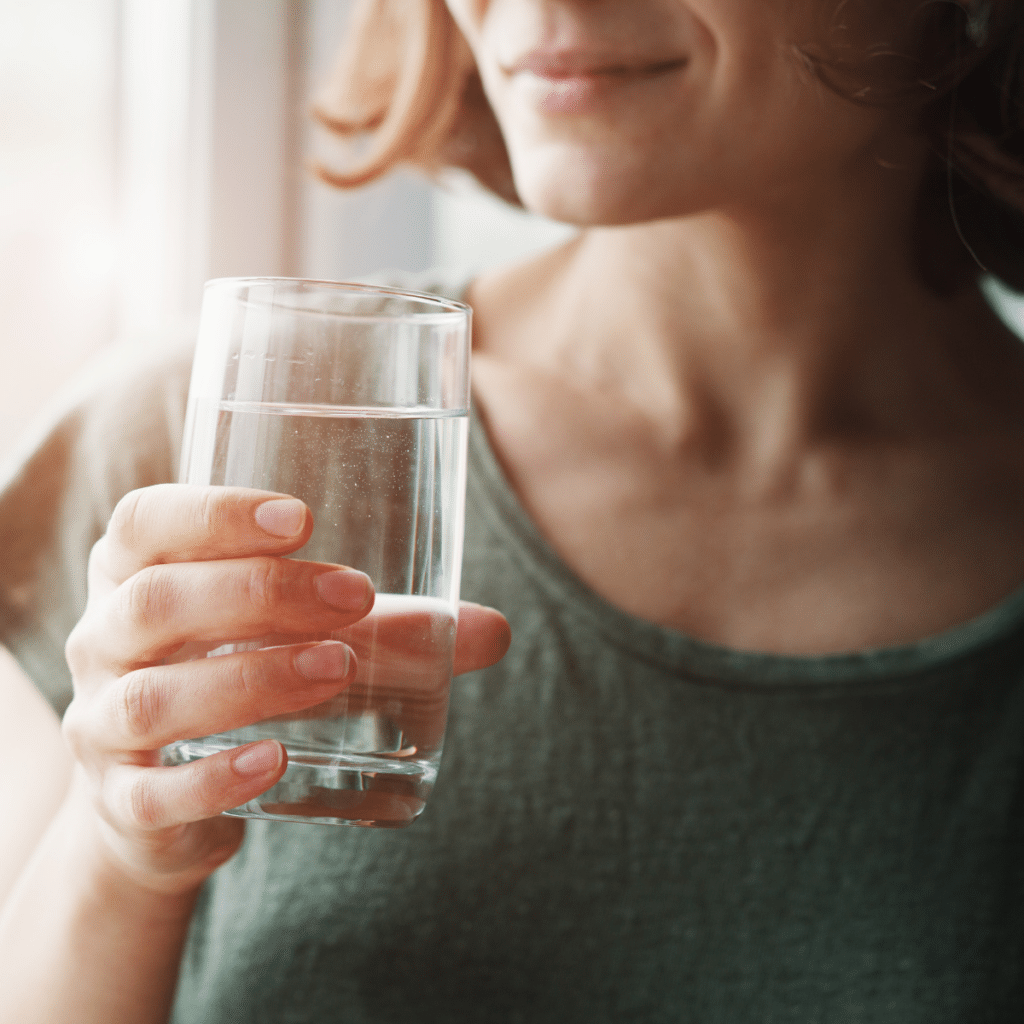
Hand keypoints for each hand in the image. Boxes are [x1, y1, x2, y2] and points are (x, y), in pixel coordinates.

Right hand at [61, 485, 509, 897]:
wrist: (164, 800)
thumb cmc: (237, 677)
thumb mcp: (296, 636)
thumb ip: (389, 628)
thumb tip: (494, 631)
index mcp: (135, 575)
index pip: (146, 522)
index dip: (213, 512)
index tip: (302, 518)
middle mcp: (103, 642)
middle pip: (154, 602)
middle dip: (258, 593)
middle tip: (352, 595)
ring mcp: (102, 726)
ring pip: (154, 697)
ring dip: (250, 679)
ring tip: (336, 668)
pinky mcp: (123, 803)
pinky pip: (152, 793)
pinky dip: (214, 778)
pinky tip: (274, 763)